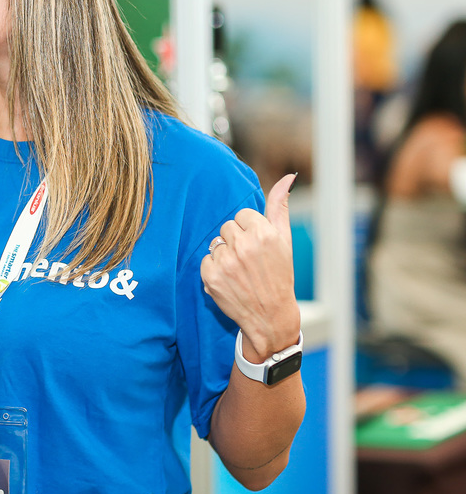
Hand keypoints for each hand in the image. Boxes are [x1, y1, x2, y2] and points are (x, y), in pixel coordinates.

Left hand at [200, 174, 300, 362]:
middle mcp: (244, 246)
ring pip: (215, 243)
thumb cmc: (279, 275)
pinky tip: (230, 280)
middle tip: (250, 260)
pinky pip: (205, 260)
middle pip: (226, 227)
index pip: (241, 215)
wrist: (270, 316)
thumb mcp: (285, 240)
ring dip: (225, 255)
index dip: (249, 230)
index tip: (258, 246)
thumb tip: (288, 177)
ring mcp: (226, 261)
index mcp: (263, 233)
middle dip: (236, 241)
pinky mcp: (210, 276)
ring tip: (241, 271)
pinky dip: (214, 269)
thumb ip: (280, 206)